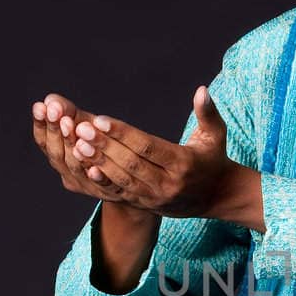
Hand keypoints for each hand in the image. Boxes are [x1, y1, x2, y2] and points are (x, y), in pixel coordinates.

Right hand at [32, 92, 133, 204]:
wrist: (130, 175)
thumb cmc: (100, 141)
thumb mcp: (82, 123)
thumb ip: (66, 111)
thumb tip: (51, 99)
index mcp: (59, 157)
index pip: (44, 141)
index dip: (41, 125)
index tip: (40, 106)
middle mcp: (68, 174)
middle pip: (57, 154)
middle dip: (56, 131)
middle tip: (55, 111)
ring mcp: (87, 186)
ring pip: (76, 167)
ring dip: (74, 147)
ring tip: (75, 126)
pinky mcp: (109, 192)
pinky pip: (103, 185)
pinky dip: (98, 177)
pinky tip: (95, 167)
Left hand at [64, 85, 235, 218]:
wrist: (217, 197)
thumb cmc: (213, 159)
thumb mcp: (215, 136)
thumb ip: (208, 113)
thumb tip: (202, 90)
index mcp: (183, 163)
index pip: (147, 147)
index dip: (122, 133)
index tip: (100, 119)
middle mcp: (168, 183)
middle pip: (130, 163)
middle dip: (104, 145)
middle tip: (80, 129)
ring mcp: (155, 197)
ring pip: (122, 179)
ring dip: (98, 161)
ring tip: (77, 144)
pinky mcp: (146, 205)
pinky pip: (120, 194)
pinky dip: (102, 181)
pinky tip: (85, 168)